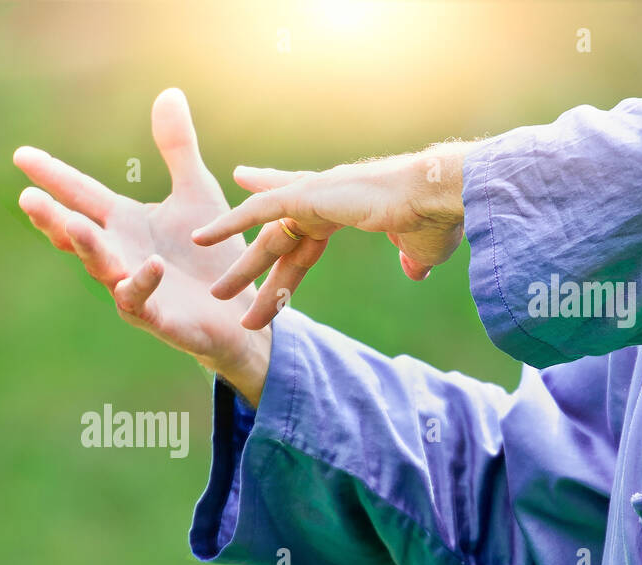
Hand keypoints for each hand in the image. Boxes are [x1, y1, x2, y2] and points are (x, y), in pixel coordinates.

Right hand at [13, 88, 271, 405]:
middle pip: (77, 234)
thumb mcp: (196, 191)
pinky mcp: (157, 316)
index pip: (80, 195)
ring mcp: (133, 287)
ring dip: (88, 247)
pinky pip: (142, 299)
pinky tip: (150, 264)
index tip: (21, 155)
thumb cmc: (211, 255)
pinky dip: (142, 282)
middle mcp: (119, 254)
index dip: (52, 176)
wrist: (238, 310)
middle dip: (52, 218)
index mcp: (123, 223)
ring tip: (73, 225)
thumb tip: (168, 93)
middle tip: (28, 199)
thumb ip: (177, 148)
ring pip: (101, 267)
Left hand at [191, 142, 476, 329]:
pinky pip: (257, 211)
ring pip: (264, 233)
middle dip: (255, 269)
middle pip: (279, 241)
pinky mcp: (307, 195)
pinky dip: (228, 224)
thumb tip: (415, 270)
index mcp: (348, 209)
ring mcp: (314, 194)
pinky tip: (200, 238)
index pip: (307, 229)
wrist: (442, 197)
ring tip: (215, 293)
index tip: (266, 249)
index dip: (285, 243)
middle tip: (226, 292)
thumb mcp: (422, 248)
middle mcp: (326, 198)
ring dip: (240, 264)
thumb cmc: (439, 218)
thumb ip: (412, 258)